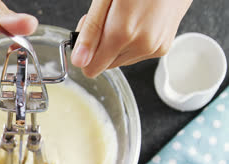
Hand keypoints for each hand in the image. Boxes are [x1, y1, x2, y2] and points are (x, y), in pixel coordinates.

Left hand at [71, 0, 192, 77]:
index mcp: (123, 34)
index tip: (88, 32)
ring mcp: (154, 48)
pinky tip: (137, 20)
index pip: (91, 68)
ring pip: (120, 60)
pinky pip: (136, 54)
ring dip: (117, 43)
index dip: (85, 52)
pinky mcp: (163, 47)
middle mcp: (141, 46)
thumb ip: (91, 32)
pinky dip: (132, 41)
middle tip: (109, 16)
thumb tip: (79, 61)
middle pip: (105, 64)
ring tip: (125, 15)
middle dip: (101, 44)